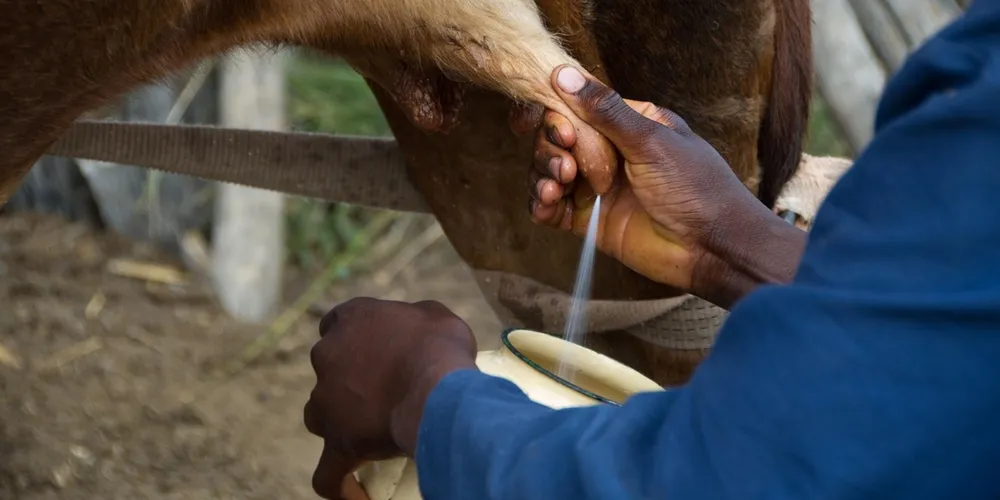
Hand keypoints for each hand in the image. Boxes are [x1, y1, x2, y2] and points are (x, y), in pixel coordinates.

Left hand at [303, 298, 477, 499]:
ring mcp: (325, 401)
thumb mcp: (435, 316)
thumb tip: (418, 329)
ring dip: (337, 422)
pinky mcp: (335, 441)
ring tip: (368, 435)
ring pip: (319, 415)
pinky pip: (328, 472)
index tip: (373, 349)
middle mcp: (328, 354)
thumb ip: (416, 318)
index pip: (337, 322)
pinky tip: (352, 494)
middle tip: (383, 393)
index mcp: (351, 319)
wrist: (436, 388)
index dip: (353, 338)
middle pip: (329, 369)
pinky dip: (338, 483)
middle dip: (348, 380)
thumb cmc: (439, 347)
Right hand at [530, 66, 804, 306]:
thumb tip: (564, 74)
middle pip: (556, 139)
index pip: (576, 107)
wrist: (713, 248)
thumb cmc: (696, 187)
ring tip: (558, 186)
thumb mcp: (651, 141)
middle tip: (567, 165)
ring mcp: (597, 187)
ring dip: (542, 173)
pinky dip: (541, 203)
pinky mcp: (589, 221)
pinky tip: (547, 203)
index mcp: (627, 124)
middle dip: (550, 148)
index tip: (559, 130)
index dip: (556, 114)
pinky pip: (551, 207)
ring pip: (548, 171)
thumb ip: (605, 111)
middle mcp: (608, 152)